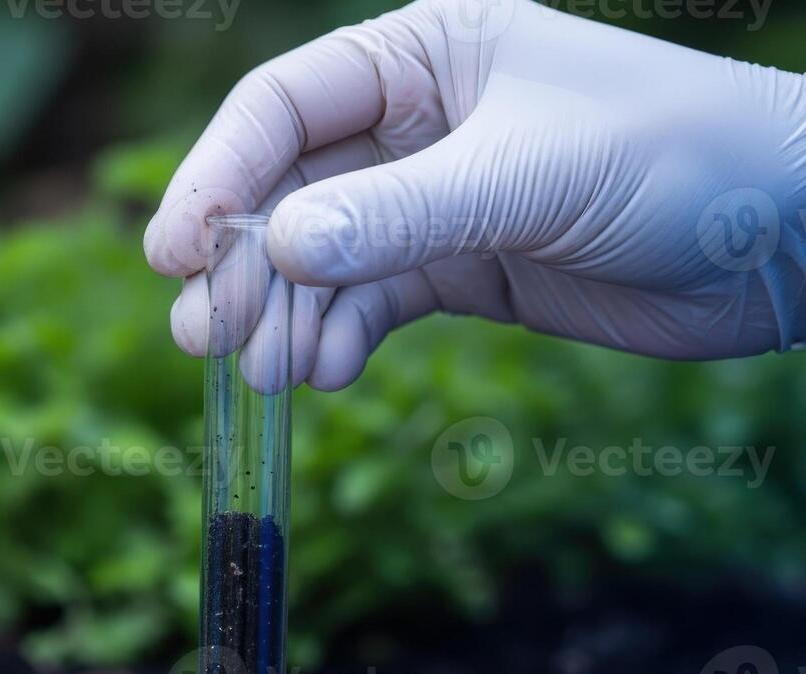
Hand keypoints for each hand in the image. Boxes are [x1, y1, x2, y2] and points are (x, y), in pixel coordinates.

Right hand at [149, 0, 805, 391]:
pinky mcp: (459, 266)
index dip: (217, 176)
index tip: (175, 252)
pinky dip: (337, 339)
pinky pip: (368, 303)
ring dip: (281, 316)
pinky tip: (325, 372)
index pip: (282, 107)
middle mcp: (413, 122)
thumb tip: (271, 251)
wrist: (790, 238)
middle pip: (285, 190)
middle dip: (240, 264)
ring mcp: (431, 198)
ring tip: (264, 373)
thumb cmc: (679, 157)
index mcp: (423, 53)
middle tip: (206, 335)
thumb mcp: (527, 176)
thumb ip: (396, 215)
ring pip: (317, 258)